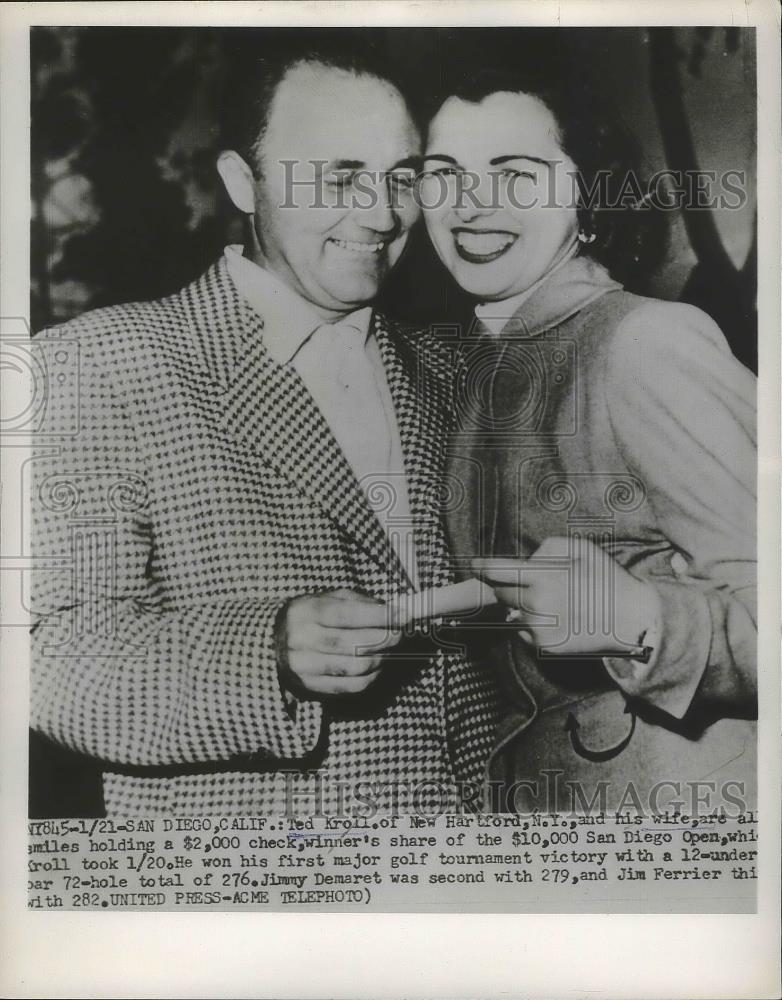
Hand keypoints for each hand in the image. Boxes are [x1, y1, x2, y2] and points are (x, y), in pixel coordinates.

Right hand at [279, 589, 401, 696]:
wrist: (270, 644)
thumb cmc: (308, 617)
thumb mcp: (326, 599)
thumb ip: (358, 601)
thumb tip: (391, 611)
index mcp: (307, 612)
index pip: (349, 615)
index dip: (380, 617)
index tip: (404, 616)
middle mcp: (303, 639)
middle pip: (356, 644)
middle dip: (386, 639)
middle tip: (400, 634)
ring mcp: (306, 666)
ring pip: (357, 667)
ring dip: (381, 658)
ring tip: (387, 650)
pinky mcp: (311, 687)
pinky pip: (352, 686)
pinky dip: (372, 677)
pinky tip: (375, 666)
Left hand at [473, 535, 656, 656]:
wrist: (631, 619)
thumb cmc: (606, 579)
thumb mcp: (581, 548)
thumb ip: (548, 548)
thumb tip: (525, 561)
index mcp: (544, 577)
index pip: (497, 572)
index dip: (482, 567)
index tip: (475, 565)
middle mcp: (537, 604)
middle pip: (501, 593)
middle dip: (506, 586)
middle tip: (527, 582)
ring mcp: (540, 628)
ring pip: (512, 613)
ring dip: (522, 605)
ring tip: (551, 600)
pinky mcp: (545, 647)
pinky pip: (524, 631)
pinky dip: (531, 624)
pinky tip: (556, 617)